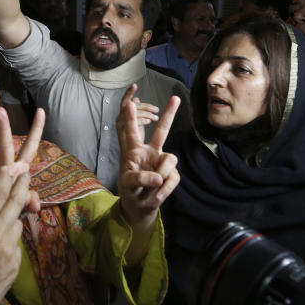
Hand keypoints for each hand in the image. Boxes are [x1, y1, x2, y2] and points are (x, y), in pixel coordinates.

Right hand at [0, 106, 34, 304]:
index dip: (7, 176)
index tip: (14, 164)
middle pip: (16, 202)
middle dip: (21, 184)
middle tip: (26, 171)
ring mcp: (8, 253)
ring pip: (17, 222)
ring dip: (17, 209)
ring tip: (16, 198)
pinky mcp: (14, 269)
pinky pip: (15, 242)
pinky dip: (12, 233)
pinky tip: (3, 233)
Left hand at [116, 84, 180, 241]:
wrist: (141, 207)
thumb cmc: (130, 190)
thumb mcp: (128, 184)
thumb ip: (140, 178)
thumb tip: (158, 177)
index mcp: (134, 151)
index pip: (132, 132)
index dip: (130, 119)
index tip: (130, 103)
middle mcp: (150, 152)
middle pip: (162, 130)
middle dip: (169, 114)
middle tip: (176, 97)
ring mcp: (162, 162)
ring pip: (170, 160)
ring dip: (161, 177)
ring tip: (152, 190)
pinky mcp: (172, 174)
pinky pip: (173, 178)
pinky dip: (165, 190)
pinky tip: (156, 197)